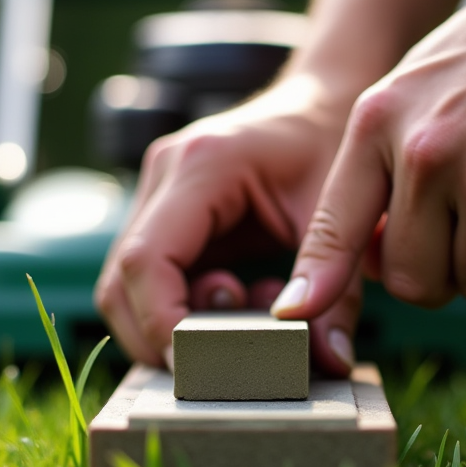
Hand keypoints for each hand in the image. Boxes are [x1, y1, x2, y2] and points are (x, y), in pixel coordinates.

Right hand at [95, 75, 362, 373]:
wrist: (321, 103)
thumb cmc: (331, 146)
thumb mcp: (345, 217)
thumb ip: (339, 292)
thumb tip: (329, 363)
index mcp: (203, 166)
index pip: (147, 260)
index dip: (162, 324)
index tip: (200, 364)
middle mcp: (165, 175)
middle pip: (120, 281)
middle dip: (161, 335)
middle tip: (228, 350)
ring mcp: (157, 193)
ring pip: (123, 286)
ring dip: (171, 324)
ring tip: (245, 312)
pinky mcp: (164, 213)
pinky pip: (149, 278)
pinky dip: (183, 307)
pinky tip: (241, 298)